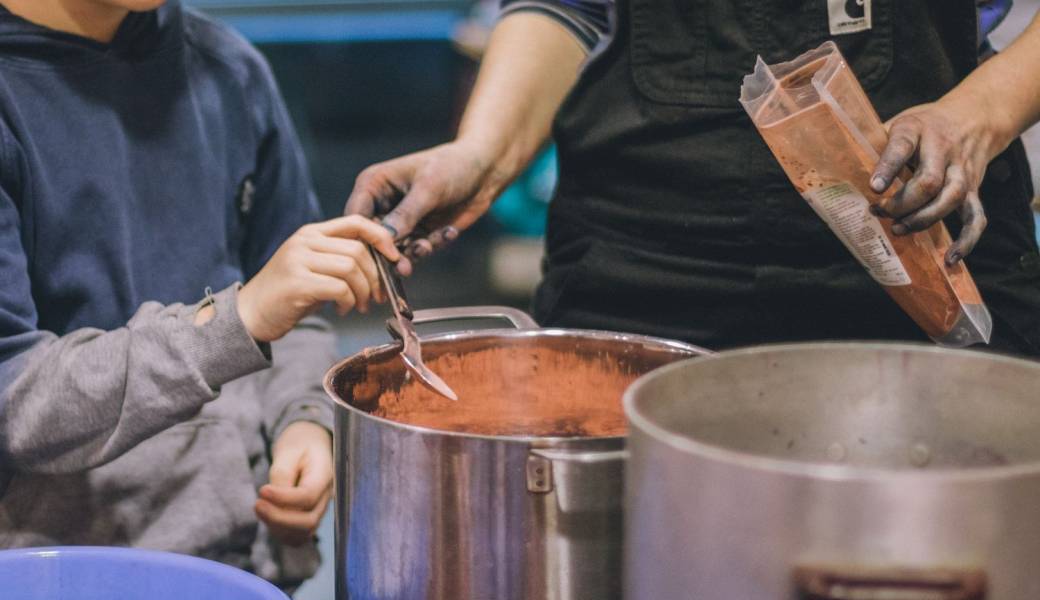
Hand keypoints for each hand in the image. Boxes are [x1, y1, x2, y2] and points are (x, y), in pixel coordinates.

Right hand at [237, 216, 399, 341]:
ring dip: (364, 291)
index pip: (356, 221)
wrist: (250, 314)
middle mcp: (304, 241)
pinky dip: (349, 301)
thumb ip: (341, 259)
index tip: (394, 257)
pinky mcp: (297, 282)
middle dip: (376, 276)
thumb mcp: (314, 268)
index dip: (381, 237)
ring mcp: (298, 259)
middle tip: (377, 296)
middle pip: (358, 249)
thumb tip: (381, 264)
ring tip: (359, 305)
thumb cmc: (287, 294)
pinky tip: (343, 309)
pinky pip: (340, 288)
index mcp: (311, 233)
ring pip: (351, 268)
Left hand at [255, 421, 332, 546]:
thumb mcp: (291, 450)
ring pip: (302, 533)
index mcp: (325, 475)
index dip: (283, 499)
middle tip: (257, 504)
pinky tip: (267, 516)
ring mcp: (319, 511)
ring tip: (260, 507)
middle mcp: (326, 498)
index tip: (262, 491)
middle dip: (279, 519)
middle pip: (308, 522)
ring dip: (277, 527)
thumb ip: (282, 473)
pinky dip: (280, 533)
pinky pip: (297, 536)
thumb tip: (272, 499)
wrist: (311, 447)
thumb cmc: (300, 445)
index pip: (308, 496)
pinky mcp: (309, 519)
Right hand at [345, 140, 506, 274]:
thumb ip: (406, 215)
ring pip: (394, 251)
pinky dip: (431, 246)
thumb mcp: (428, 189)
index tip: (379, 253)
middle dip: (389, 254)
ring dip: (413, 252)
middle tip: (404, 266)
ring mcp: (399, 222)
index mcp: (373, 185)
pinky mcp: (417, 234)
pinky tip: (449, 232)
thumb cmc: (452, 167)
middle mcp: (381, 205)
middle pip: (371, 239)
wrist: (483, 172)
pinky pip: (416, 251)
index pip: (356, 217)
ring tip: (429, 244)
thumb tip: (385, 240)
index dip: (363, 238)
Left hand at [869, 99, 1004, 264]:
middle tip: (879, 213)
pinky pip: (976, 216)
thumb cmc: (924, 126)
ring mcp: (962, 170)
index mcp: (916, 129)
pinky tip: (949, 258)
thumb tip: (834, 169)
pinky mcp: (975, 188)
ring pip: (952, 198)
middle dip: (902, 204)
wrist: (974, 116)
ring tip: (898, 230)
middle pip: (929, 181)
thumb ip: (874, 144)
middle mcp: (942, 149)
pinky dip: (966, 240)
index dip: (888, 168)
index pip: (902, 147)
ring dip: (924, 219)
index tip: (873, 187)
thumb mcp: (898, 124)